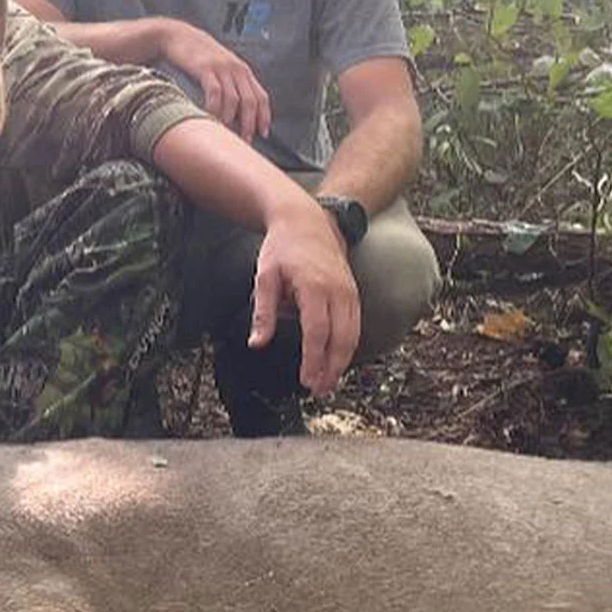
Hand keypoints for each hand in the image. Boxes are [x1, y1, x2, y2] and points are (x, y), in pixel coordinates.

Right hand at [160, 20, 271, 141]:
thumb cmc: (197, 56)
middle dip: (249, 124)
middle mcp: (236, 69)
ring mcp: (221, 68)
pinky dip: (214, 109)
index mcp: (242, 71)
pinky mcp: (205, 69)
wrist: (177, 36)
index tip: (263, 133)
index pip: (261, 96)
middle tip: (244, 139)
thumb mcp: (220, 68)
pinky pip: (214, 93)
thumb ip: (230, 85)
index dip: (264, 116)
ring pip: (233, 100)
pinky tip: (209, 118)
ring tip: (224, 131)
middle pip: (250, 101)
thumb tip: (235, 112)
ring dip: (230, 119)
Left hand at [247, 201, 360, 395]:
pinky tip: (337, 360)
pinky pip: (355, 324)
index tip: (308, 381)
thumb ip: (263, 312)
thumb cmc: (282, 248)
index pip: (317, 332)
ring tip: (328, 383)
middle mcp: (338, 291)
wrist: (307, 220)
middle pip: (341, 338)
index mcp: (314, 287)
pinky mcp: (353, 292)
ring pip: (353, 334)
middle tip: (319, 391)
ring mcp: (349, 291)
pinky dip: (348, 345)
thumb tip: (257, 343)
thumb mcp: (265, 276)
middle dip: (332, 368)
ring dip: (342, 361)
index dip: (314, 360)